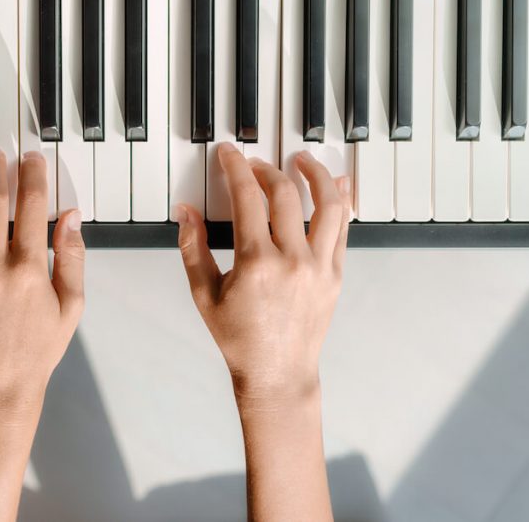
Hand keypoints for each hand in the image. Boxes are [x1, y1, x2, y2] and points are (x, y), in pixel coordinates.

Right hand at [175, 144, 350, 405]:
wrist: (278, 373)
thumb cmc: (239, 339)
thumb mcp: (203, 294)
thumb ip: (193, 248)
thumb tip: (185, 212)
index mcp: (256, 263)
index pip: (247, 198)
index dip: (236, 168)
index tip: (230, 154)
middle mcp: (292, 261)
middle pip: (285, 194)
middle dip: (266, 169)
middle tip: (254, 163)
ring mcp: (319, 267)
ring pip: (327, 204)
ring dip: (315, 175)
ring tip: (303, 160)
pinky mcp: (335, 274)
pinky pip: (344, 229)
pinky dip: (342, 202)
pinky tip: (336, 185)